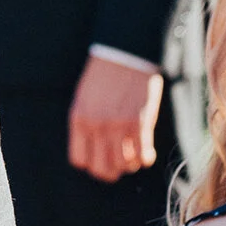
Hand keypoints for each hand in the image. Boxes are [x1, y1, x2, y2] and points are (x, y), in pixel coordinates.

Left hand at [68, 52, 163, 182]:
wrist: (124, 55)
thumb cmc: (104, 76)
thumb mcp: (84, 99)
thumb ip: (85, 124)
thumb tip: (92, 150)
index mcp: (78, 120)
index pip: (80, 160)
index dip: (91, 163)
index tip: (100, 157)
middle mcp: (96, 127)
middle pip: (101, 170)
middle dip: (111, 170)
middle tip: (119, 160)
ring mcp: (118, 127)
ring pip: (123, 166)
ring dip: (129, 164)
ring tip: (133, 154)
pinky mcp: (139, 123)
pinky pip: (143, 156)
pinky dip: (145, 158)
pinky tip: (146, 152)